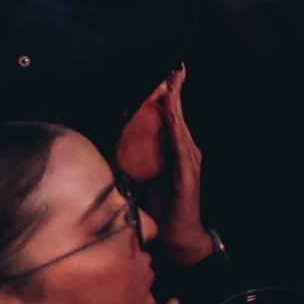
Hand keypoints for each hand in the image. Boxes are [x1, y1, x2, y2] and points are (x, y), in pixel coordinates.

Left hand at [111, 69, 207, 263]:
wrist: (178, 235)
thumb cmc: (162, 207)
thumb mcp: (144, 179)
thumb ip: (136, 161)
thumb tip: (115, 147)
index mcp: (176, 151)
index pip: (172, 118)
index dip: (170, 95)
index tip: (169, 75)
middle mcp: (186, 151)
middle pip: (179, 115)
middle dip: (176, 91)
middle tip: (176, 69)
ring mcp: (189, 161)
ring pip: (181, 126)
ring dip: (176, 105)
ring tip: (172, 85)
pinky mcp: (188, 173)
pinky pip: (180, 148)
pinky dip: (176, 130)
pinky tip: (172, 118)